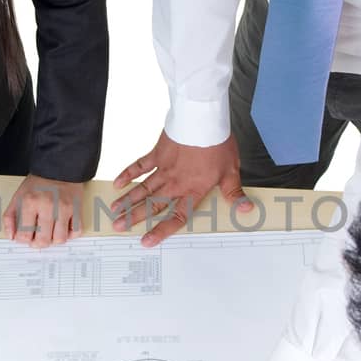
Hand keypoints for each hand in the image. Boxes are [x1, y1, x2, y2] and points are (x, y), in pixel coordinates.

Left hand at [3, 175, 83, 247]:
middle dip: (37, 244)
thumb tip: (11, 236)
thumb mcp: (18, 197)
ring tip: (49, 234)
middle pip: (43, 240)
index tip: (23, 237)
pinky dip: (70, 234)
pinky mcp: (77, 209)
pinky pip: (76, 231)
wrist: (59, 168)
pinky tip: (63, 229)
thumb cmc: (38, 184)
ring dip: (53, 240)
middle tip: (36, 239)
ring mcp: (64, 208)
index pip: (24, 235)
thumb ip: (9, 217)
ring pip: (60, 239)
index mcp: (30, 202)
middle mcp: (48, 206)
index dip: (22, 240)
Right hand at [111, 131, 252, 246]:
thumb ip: (234, 193)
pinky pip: (140, 165)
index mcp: (192, 191)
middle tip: (117, 226)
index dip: (160, 230)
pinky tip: (118, 182)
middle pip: (151, 204)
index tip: (146, 241)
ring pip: (142, 188)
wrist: (203, 120)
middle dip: (133, 217)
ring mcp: (163, 169)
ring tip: (113, 210)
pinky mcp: (158, 153)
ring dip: (127, 200)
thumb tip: (246, 210)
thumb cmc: (217, 145)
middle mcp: (174, 183)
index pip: (175, 216)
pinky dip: (129, 173)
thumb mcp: (231, 171)